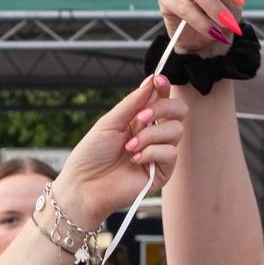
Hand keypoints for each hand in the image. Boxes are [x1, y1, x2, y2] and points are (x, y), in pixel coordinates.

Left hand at [52, 74, 190, 225]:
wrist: (84, 184)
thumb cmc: (92, 154)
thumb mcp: (109, 122)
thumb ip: (132, 102)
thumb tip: (151, 80)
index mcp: (140, 120)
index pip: (162, 98)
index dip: (164, 87)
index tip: (158, 80)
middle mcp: (153, 134)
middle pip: (178, 112)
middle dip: (162, 108)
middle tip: (141, 117)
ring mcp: (159, 153)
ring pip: (176, 131)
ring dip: (150, 135)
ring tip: (129, 147)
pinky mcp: (162, 172)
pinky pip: (170, 153)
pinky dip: (151, 153)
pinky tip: (135, 160)